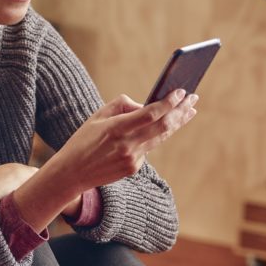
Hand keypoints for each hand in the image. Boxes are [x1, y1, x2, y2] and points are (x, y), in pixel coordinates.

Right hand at [54, 89, 197, 193]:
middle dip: (180, 111)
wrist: (72, 173)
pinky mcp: (133, 168)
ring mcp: (132, 159)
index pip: (151, 113)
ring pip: (161, 138)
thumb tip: (145, 105)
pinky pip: (147, 148)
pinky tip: (156, 129)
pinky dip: (153, 137)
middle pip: (163, 126)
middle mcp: (127, 145)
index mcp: (116, 128)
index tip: (181, 91)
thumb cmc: (83, 140)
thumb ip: (121, 105)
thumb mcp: (96, 117)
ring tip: (189, 111)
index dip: (169, 102)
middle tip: (193, 99)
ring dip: (176, 123)